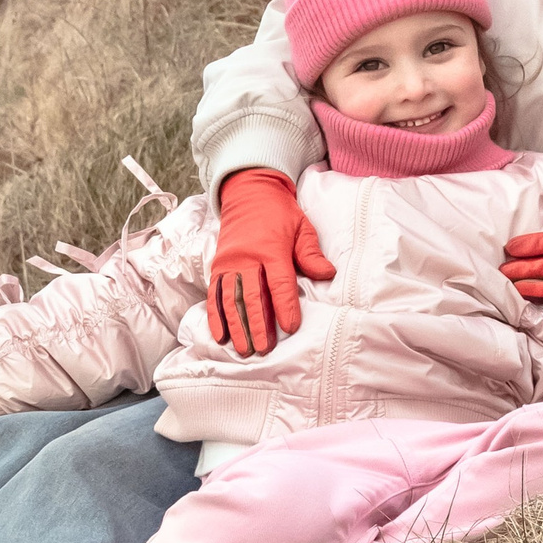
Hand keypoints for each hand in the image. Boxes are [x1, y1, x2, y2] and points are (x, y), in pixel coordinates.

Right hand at [205, 168, 336, 355]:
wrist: (249, 193)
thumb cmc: (281, 214)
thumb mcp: (302, 227)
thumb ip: (311, 253)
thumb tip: (327, 274)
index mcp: (271, 248)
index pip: (279, 282)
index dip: (285, 306)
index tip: (290, 327)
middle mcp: (246, 257)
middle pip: (251, 295)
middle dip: (257, 324)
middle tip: (263, 349)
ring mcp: (229, 262)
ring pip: (230, 298)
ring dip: (236, 325)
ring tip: (243, 349)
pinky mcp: (217, 266)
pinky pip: (215, 294)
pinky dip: (216, 316)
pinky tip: (220, 335)